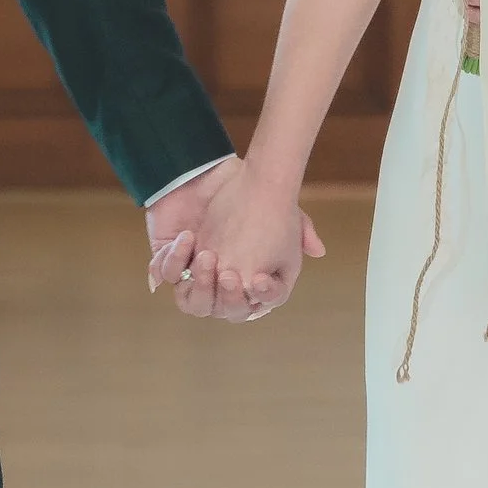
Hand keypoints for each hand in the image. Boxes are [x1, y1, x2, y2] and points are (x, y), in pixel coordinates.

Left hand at [161, 163, 325, 323]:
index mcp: (255, 285)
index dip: (261, 296)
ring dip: (200, 287)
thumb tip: (318, 251)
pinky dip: (174, 263)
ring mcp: (198, 277)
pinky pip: (170, 273)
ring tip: (208, 259)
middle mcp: (227, 288)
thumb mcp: (287, 213)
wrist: (224, 177)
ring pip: (194, 302)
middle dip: (227, 296)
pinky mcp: (175, 262)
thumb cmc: (259, 200)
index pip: (257, 305)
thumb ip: (304, 231)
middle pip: (226, 310)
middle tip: (228, 274)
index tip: (260, 279)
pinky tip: (187, 242)